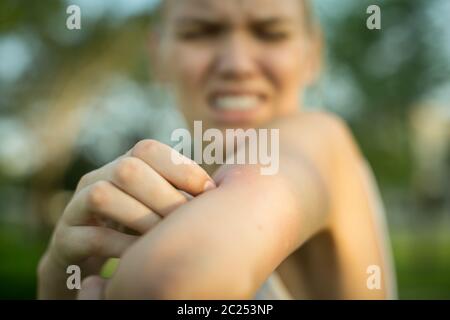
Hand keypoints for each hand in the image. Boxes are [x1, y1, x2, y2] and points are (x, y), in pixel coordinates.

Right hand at [38, 139, 214, 298]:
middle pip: (127, 168)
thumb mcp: (158, 208)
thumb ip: (181, 194)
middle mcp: (97, 179)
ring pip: (103, 195)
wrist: (88, 258)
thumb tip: (224, 190)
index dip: (180, 168)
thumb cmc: (134, 230)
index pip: (147, 150)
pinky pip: (90, 237)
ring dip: (141, 218)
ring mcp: (76, 208)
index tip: (208, 192)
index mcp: (123, 167)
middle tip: (186, 221)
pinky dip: (120, 246)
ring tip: (163, 238)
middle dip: (163, 195)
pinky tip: (140, 257)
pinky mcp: (64, 239)